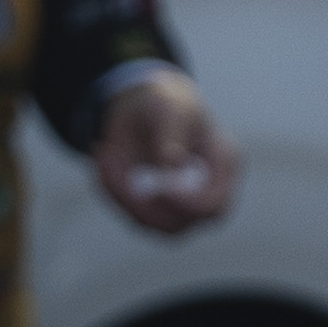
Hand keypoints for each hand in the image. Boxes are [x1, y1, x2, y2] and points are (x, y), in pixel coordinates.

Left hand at [93, 70, 239, 236]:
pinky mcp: (150, 208)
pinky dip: (112, 189)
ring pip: (150, 223)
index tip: (160, 187)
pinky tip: (106, 157)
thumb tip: (171, 166)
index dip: (188, 205)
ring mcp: (176, 205)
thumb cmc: (166, 102)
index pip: (214, 205)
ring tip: (108, 154)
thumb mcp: (170, 109)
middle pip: (181, 224)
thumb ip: (172, 136)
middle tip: (123, 179)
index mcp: (222, 167)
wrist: (144, 105)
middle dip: (147, 207)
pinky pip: (127, 211)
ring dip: (123, 196)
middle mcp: (203, 192)